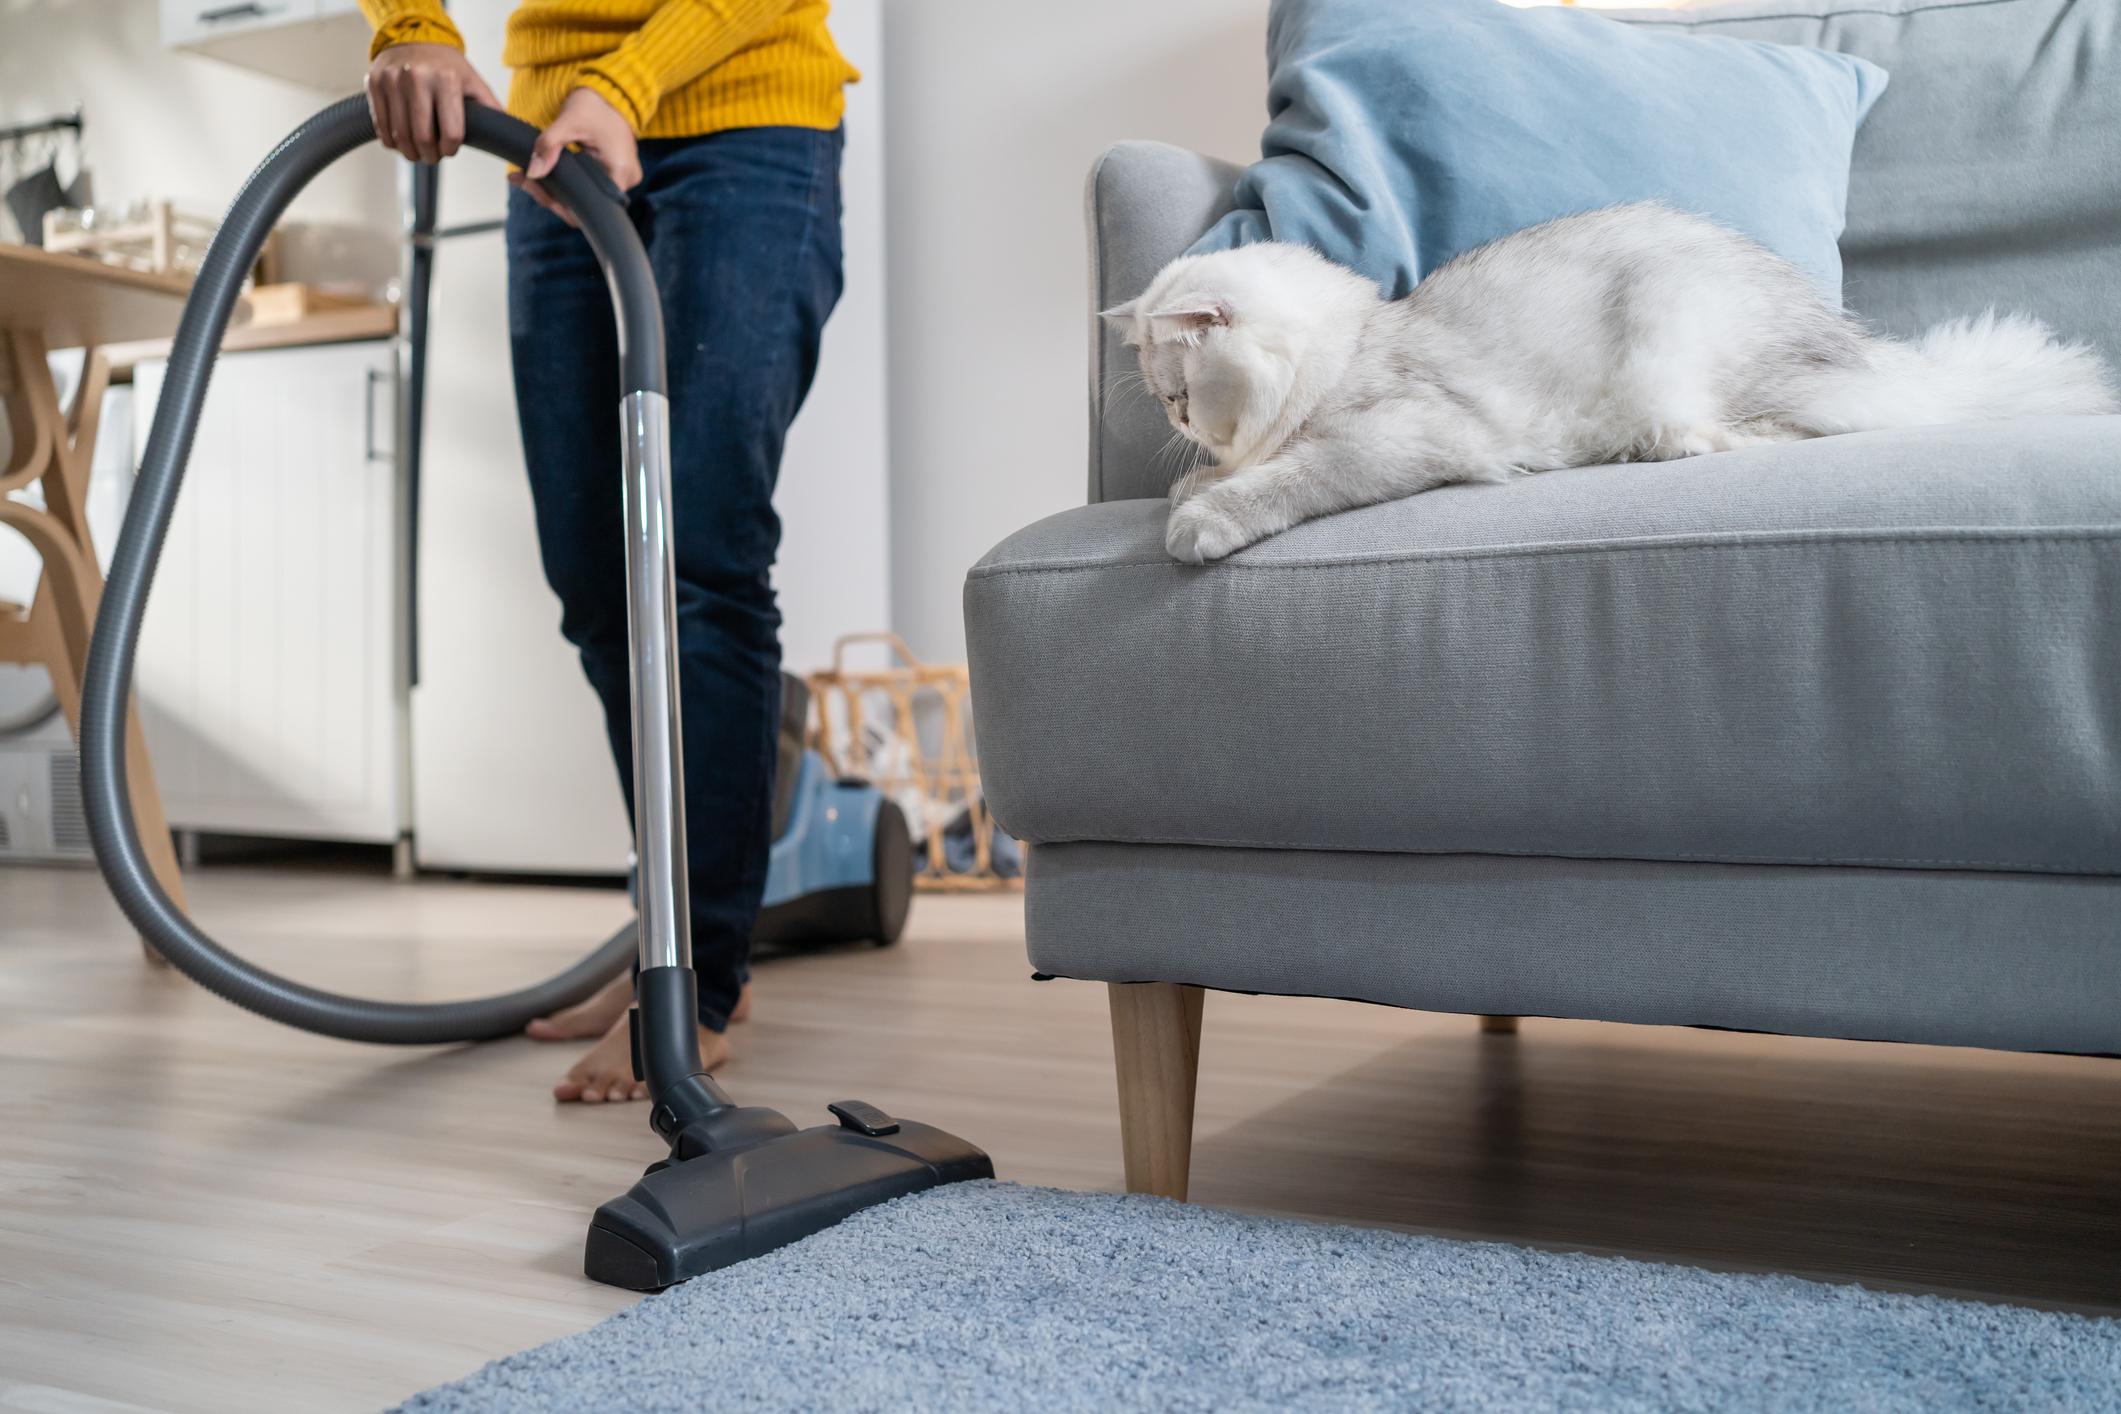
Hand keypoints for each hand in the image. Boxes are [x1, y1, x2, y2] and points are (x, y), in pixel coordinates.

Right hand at [365, 42, 499, 163]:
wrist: (413, 37)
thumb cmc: (448, 66)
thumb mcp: (473, 82)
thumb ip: (490, 109)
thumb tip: (511, 137)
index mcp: (447, 79)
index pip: (451, 133)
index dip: (450, 150)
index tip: (449, 150)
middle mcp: (417, 77)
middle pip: (423, 138)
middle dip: (429, 156)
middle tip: (432, 158)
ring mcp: (392, 80)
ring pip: (399, 135)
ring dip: (409, 153)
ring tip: (417, 153)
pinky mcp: (374, 83)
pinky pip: (381, 126)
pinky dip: (391, 141)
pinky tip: (400, 141)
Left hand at [509, 87, 641, 226]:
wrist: (609, 93)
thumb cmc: (594, 105)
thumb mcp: (568, 122)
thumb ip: (548, 146)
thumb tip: (533, 173)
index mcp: (620, 171)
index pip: (590, 206)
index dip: (562, 205)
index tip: (537, 189)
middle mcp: (626, 180)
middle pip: (585, 205)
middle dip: (552, 196)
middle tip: (524, 180)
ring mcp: (621, 178)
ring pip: (584, 198)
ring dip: (556, 191)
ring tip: (527, 177)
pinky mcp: (612, 174)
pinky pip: (588, 188)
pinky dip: (566, 184)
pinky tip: (544, 174)